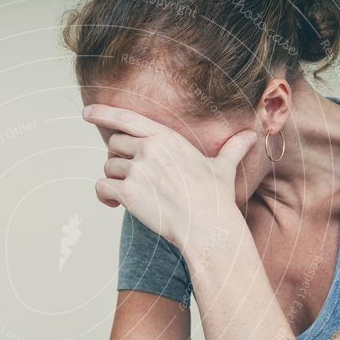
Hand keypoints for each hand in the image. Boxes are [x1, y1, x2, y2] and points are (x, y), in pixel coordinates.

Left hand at [82, 104, 255, 251]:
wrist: (208, 227)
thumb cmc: (216, 199)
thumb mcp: (223, 168)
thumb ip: (232, 149)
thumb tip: (252, 136)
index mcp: (167, 137)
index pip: (127, 118)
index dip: (103, 113)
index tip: (86, 112)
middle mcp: (148, 148)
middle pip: (114, 145)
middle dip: (119, 159)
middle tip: (134, 177)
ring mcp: (137, 170)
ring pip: (108, 168)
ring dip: (115, 181)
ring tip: (133, 195)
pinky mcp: (127, 193)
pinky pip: (102, 187)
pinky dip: (104, 196)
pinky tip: (113, 205)